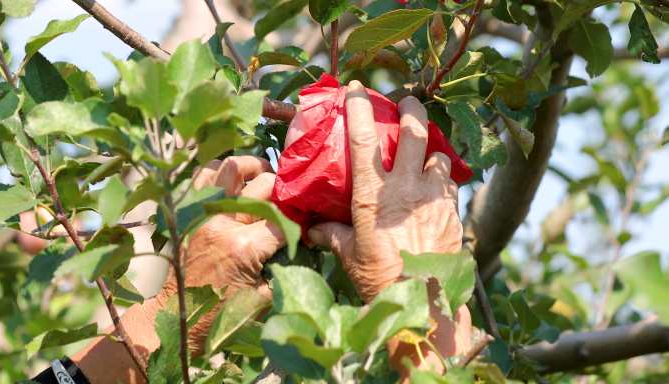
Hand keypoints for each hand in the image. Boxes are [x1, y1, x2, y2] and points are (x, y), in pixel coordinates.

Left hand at [74, 156, 283, 382]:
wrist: (179, 315)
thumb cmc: (223, 313)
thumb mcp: (264, 297)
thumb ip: (286, 269)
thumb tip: (304, 244)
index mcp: (244, 247)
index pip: (284, 219)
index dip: (300, 221)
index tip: (305, 226)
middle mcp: (222, 222)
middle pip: (264, 185)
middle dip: (283, 191)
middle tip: (288, 201)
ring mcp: (202, 212)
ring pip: (233, 167)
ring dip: (254, 168)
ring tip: (264, 177)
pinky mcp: (188, 210)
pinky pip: (204, 174)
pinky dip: (222, 171)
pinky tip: (235, 182)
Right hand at [306, 81, 471, 372]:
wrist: (425, 304)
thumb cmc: (381, 279)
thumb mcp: (350, 255)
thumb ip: (331, 235)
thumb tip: (312, 229)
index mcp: (374, 194)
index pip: (364, 138)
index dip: (360, 107)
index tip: (358, 89)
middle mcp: (408, 187)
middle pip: (416, 131)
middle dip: (412, 110)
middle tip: (407, 103)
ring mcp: (435, 198)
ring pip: (439, 156)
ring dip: (431, 151)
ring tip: (425, 156)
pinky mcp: (454, 212)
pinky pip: (451, 185)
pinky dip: (443, 181)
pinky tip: (435, 190)